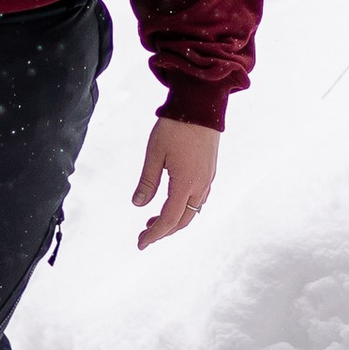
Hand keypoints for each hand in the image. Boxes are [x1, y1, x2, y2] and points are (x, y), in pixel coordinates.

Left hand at [133, 116, 218, 249]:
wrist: (202, 106)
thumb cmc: (175, 127)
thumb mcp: (155, 154)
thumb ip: (147, 182)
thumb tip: (138, 205)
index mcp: (185, 184)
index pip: (169, 219)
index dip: (154, 234)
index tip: (141, 243)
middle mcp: (200, 185)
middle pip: (183, 220)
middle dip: (164, 231)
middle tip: (145, 234)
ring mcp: (208, 178)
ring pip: (193, 211)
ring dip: (175, 220)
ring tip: (154, 219)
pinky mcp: (210, 171)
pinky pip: (199, 199)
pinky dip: (185, 208)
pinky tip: (174, 202)